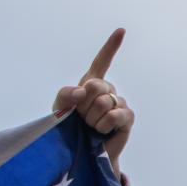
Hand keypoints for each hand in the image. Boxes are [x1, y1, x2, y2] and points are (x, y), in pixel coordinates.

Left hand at [52, 28, 132, 168]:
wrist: (81, 155)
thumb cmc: (69, 130)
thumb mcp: (59, 110)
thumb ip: (65, 94)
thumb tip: (82, 91)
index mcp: (91, 84)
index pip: (102, 61)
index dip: (111, 46)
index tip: (122, 31)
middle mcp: (108, 91)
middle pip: (96, 85)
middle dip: (84, 105)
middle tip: (82, 119)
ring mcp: (119, 103)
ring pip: (104, 102)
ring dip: (92, 119)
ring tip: (91, 128)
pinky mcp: (127, 117)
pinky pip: (115, 114)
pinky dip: (104, 124)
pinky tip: (102, 131)